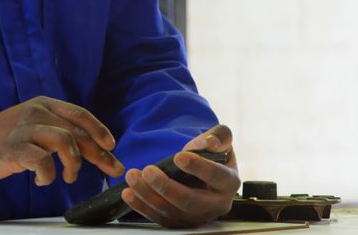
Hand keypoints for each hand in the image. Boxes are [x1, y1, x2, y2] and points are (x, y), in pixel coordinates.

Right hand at [0, 96, 124, 185]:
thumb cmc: (9, 138)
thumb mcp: (35, 125)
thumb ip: (59, 129)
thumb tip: (93, 147)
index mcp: (44, 104)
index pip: (79, 114)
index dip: (99, 129)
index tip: (111, 146)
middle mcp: (37, 113)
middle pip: (77, 132)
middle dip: (98, 154)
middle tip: (110, 169)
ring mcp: (25, 129)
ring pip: (65, 142)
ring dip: (74, 164)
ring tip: (69, 177)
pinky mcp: (15, 148)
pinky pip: (42, 161)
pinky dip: (48, 175)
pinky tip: (43, 180)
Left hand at [121, 124, 240, 227]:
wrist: (200, 169)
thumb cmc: (210, 153)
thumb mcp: (220, 139)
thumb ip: (220, 135)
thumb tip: (211, 143)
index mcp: (229, 182)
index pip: (216, 177)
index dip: (198, 167)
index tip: (178, 157)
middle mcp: (216, 204)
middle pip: (190, 200)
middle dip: (166, 186)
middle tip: (148, 170)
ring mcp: (197, 216)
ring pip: (171, 211)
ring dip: (148, 195)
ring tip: (132, 176)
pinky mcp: (180, 222)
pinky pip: (159, 218)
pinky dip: (141, 207)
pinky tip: (128, 193)